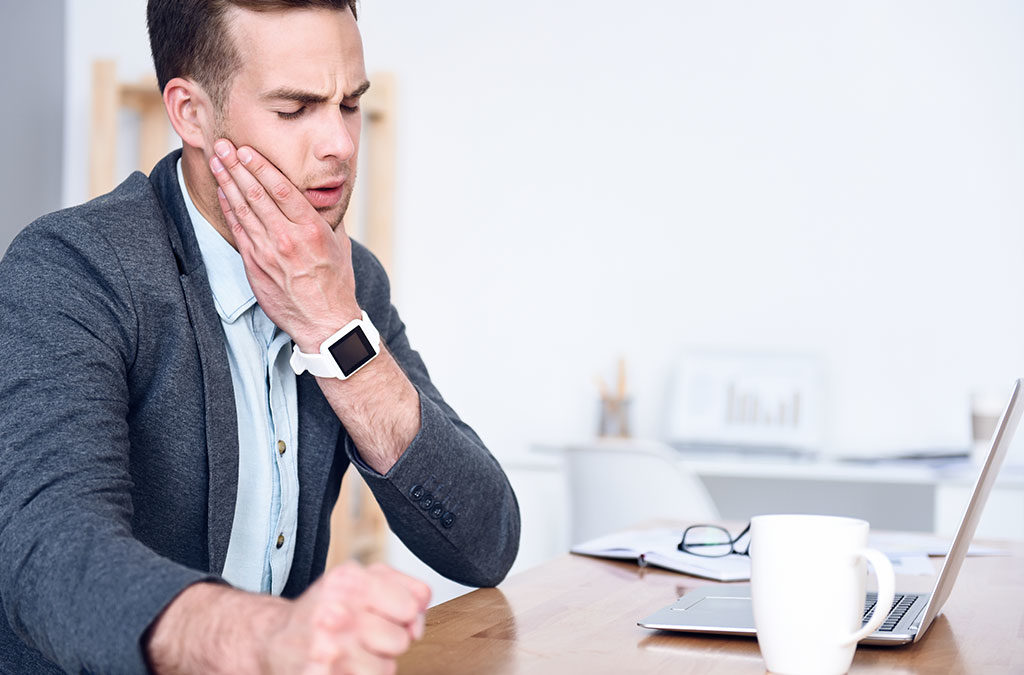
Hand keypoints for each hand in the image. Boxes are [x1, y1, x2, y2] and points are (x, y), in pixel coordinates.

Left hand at [209, 138, 359, 351]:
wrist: (325, 321)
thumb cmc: (335, 283)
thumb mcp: (339, 244)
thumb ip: (325, 219)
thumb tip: (319, 198)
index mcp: (311, 229)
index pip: (281, 188)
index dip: (260, 166)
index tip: (246, 149)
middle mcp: (287, 238)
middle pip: (256, 194)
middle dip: (237, 166)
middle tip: (223, 145)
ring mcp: (268, 252)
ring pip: (243, 209)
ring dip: (227, 182)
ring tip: (217, 162)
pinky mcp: (255, 266)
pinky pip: (239, 231)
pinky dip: (229, 209)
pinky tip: (223, 192)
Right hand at [262, 562, 430, 674]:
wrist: (275, 639)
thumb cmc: (324, 609)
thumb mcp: (359, 580)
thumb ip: (402, 585)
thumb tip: (423, 607)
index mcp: (349, 581)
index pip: (411, 606)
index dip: (403, 614)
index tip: (383, 613)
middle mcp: (336, 612)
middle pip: (401, 640)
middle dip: (387, 641)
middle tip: (362, 634)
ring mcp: (328, 649)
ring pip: (386, 668)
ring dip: (373, 664)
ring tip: (351, 652)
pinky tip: (341, 666)